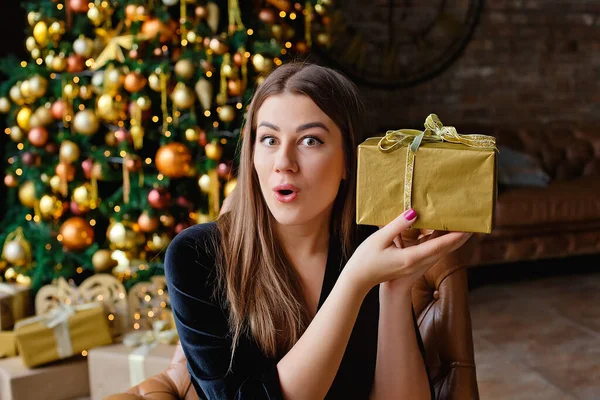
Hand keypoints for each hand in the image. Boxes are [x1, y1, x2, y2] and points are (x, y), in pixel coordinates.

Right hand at [345, 210, 471, 293]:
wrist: (359, 281)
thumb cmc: (366, 260)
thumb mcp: (380, 239)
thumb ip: (398, 225)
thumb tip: (415, 212)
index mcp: (411, 257)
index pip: (439, 246)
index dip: (456, 237)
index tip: (470, 229)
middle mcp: (417, 263)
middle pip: (444, 249)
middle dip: (459, 238)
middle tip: (472, 226)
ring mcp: (415, 265)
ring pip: (438, 252)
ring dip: (450, 241)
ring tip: (460, 227)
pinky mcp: (411, 265)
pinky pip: (429, 252)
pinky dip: (437, 243)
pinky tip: (437, 233)